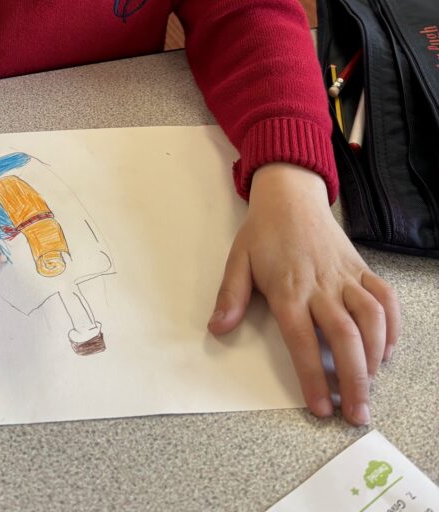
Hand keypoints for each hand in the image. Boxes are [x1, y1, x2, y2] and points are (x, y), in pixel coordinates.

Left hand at [208, 163, 399, 425]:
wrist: (291, 195)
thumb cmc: (263, 231)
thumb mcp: (238, 260)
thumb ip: (230, 296)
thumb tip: (217, 329)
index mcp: (287, 288)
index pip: (302, 339)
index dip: (313, 376)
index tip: (320, 407)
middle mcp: (320, 285)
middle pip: (344, 336)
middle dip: (353, 380)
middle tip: (356, 414)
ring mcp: (345, 276)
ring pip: (371, 319)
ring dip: (374, 358)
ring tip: (370, 387)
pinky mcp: (362, 268)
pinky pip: (385, 298)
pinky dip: (391, 327)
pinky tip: (385, 351)